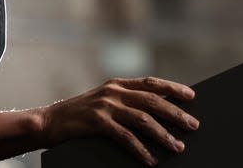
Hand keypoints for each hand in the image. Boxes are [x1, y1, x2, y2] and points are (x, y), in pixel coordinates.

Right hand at [37, 77, 198, 165]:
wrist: (49, 121)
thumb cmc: (79, 115)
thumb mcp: (103, 101)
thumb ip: (124, 102)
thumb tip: (156, 113)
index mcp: (116, 84)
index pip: (150, 82)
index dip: (172, 88)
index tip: (191, 96)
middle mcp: (112, 91)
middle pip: (152, 100)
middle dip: (175, 113)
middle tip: (193, 125)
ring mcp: (104, 106)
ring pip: (142, 118)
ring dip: (163, 134)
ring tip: (177, 146)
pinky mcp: (97, 122)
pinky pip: (125, 137)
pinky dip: (140, 149)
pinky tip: (150, 160)